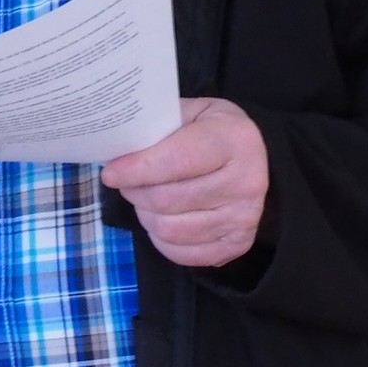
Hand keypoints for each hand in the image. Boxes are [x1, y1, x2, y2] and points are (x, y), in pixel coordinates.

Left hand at [102, 98, 269, 269]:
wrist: (257, 163)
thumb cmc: (214, 134)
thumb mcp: (194, 113)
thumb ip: (160, 127)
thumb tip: (118, 150)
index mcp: (235, 139)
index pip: (178, 159)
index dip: (137, 169)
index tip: (110, 173)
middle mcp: (247, 181)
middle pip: (167, 200)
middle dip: (136, 192)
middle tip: (127, 182)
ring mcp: (244, 218)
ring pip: (169, 229)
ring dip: (146, 215)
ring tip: (145, 199)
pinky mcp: (237, 244)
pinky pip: (181, 253)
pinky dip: (161, 239)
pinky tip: (162, 219)